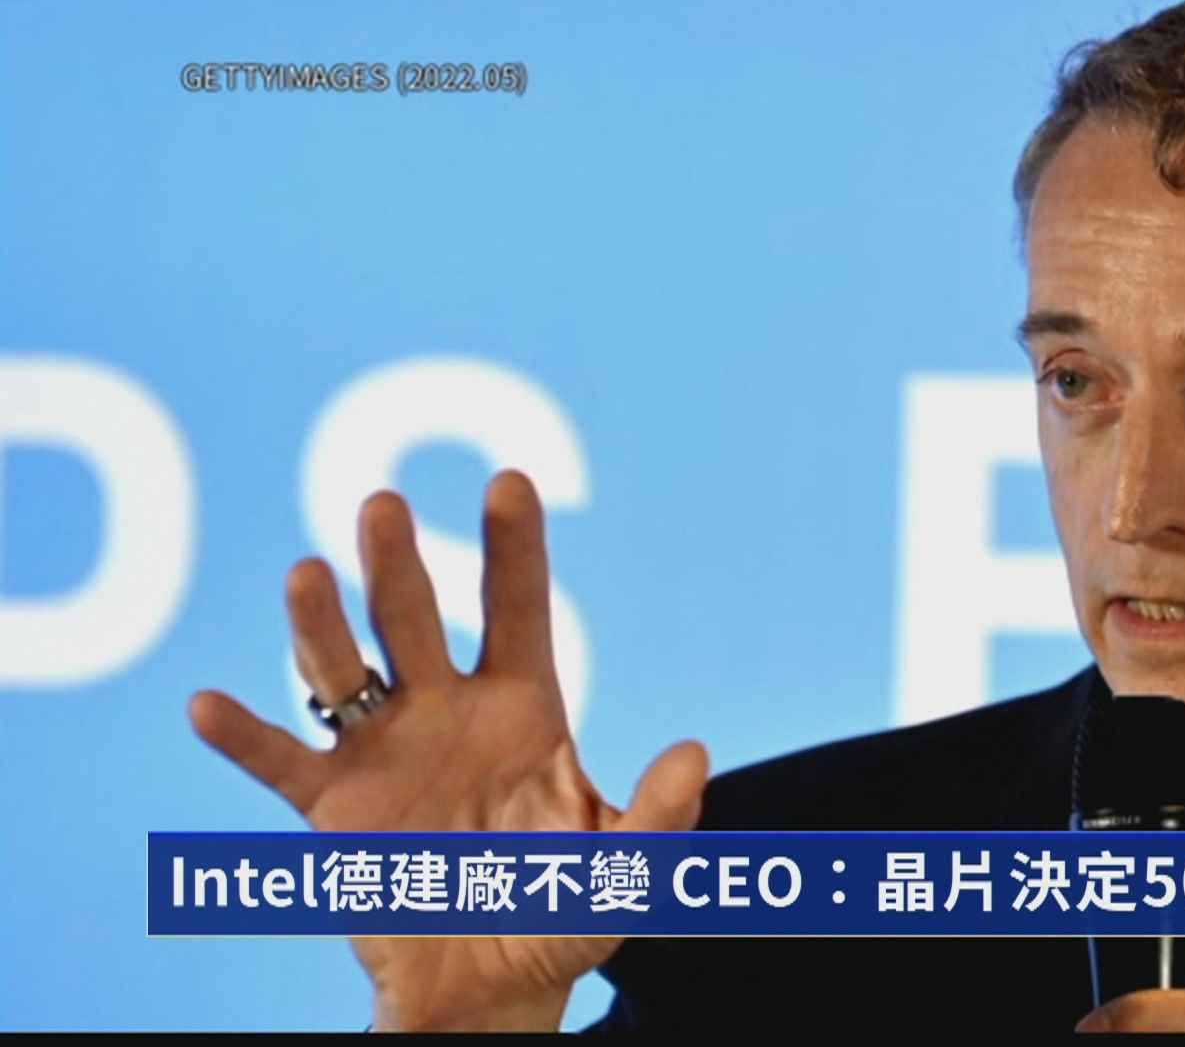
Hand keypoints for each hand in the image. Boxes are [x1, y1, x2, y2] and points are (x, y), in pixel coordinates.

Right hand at [188, 470, 707, 1030]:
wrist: (492, 987)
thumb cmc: (564, 913)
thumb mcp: (627, 869)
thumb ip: (662, 814)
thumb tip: (694, 752)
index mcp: (524, 707)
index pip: (518, 608)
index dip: (514, 547)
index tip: (509, 480)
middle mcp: (446, 709)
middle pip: (417, 620)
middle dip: (399, 564)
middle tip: (382, 505)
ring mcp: (383, 751)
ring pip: (343, 671)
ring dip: (321, 627)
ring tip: (306, 574)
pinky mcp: (331, 807)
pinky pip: (282, 764)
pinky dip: (244, 738)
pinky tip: (208, 705)